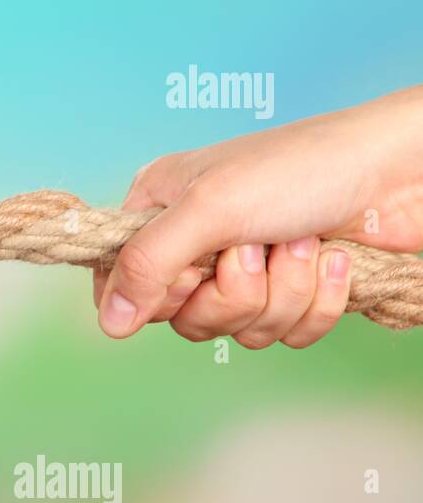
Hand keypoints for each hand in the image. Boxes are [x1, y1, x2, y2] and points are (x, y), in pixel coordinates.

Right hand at [94, 85, 422, 347]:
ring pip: (241, 329)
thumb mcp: (210, 211)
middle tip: (257, 249)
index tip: (190, 273)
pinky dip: (318, 302)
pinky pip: (289, 334)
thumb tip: (108, 323)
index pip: (120, 283)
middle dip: (235, 293)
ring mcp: (247, 269)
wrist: (401, 172)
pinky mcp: (294, 290)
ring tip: (303, 242)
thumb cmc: (302, 169)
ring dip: (285, 292)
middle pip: (186, 318)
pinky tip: (334, 259)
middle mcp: (197, 242)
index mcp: (160, 209)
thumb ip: (148, 264)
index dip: (156, 295)